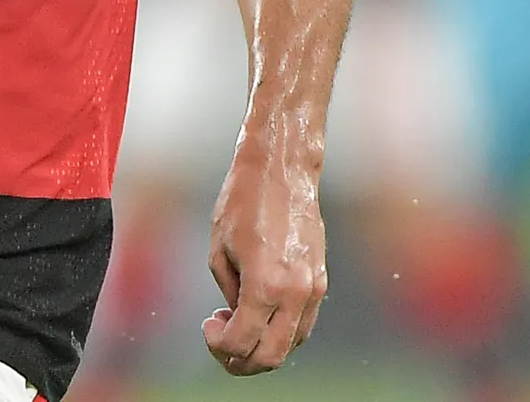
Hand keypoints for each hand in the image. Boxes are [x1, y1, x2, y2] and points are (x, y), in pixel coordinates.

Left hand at [201, 136, 326, 374]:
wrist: (282, 168)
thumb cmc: (244, 200)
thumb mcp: (219, 249)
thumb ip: (230, 293)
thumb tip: (237, 319)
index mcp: (265, 285)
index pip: (241, 342)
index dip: (217, 344)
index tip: (208, 325)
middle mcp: (296, 292)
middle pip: (270, 357)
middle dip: (241, 361)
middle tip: (221, 344)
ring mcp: (314, 287)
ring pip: (292, 344)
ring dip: (263, 346)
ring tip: (240, 323)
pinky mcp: (322, 279)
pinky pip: (304, 323)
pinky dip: (282, 330)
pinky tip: (262, 312)